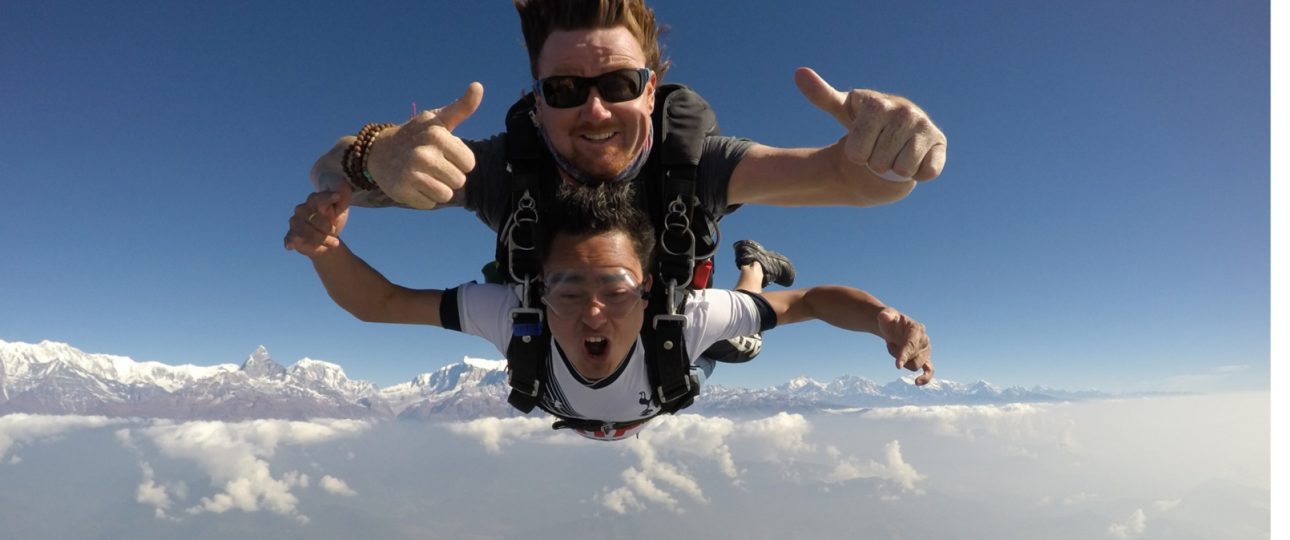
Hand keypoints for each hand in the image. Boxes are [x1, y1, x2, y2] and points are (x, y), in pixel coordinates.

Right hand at [284, 182, 351, 257]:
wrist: (328, 239)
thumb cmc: (333, 220)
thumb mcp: (341, 210)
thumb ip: (343, 198)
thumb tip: (344, 183)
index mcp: (314, 200)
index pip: (320, 198)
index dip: (328, 197)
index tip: (337, 197)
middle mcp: (302, 209)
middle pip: (314, 218)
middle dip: (328, 227)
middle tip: (335, 231)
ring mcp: (295, 222)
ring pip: (306, 231)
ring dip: (322, 239)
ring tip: (334, 243)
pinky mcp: (292, 235)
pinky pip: (289, 238)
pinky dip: (290, 241)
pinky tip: (290, 246)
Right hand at [365, 83, 483, 208]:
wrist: (379, 151)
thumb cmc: (417, 136)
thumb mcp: (438, 120)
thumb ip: (461, 107)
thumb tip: (478, 86)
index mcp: (437, 135)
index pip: (469, 163)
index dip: (460, 161)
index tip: (445, 154)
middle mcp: (423, 154)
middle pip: (459, 181)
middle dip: (450, 176)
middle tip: (433, 166)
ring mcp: (411, 173)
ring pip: (446, 194)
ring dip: (438, 189)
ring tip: (424, 175)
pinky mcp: (402, 191)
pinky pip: (430, 204)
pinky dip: (424, 198)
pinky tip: (413, 184)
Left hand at [795, 67, 945, 181]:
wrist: (896, 137)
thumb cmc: (866, 124)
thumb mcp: (843, 111)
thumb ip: (822, 96)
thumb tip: (799, 73)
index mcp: (877, 104)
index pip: (855, 152)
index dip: (856, 155)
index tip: (862, 141)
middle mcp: (904, 111)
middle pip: (878, 163)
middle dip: (876, 163)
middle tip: (880, 149)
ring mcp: (924, 126)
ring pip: (901, 170)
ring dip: (896, 169)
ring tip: (896, 153)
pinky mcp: (940, 143)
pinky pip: (926, 172)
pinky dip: (919, 173)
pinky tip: (916, 159)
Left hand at [877, 308, 933, 384]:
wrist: (893, 326)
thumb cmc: (890, 321)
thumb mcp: (886, 316)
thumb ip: (886, 315)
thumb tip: (883, 316)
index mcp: (917, 329)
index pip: (911, 344)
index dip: (904, 354)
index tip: (898, 365)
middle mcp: (924, 340)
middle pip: (913, 356)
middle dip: (897, 354)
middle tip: (890, 344)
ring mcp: (925, 350)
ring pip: (915, 365)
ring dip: (902, 361)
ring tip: (896, 349)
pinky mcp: (925, 358)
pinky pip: (929, 370)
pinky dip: (925, 377)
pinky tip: (917, 382)